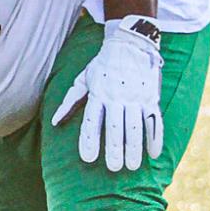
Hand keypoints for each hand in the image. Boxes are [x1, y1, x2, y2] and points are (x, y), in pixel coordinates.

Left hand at [52, 16, 163, 171]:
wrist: (130, 42)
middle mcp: (117, 96)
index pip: (92, 121)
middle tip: (113, 168)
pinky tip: (153, 153)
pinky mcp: (151, 97)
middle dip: (114, 149)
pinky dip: (155, 137)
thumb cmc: (103, 64)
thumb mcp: (83, 78)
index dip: (89, 140)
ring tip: (131, 167)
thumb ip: (70, 101)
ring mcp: (136, 97)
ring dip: (134, 148)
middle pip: (115, 127)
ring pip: (135, 126)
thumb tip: (54, 122)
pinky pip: (154, 119)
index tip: (87, 158)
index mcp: (98, 93)